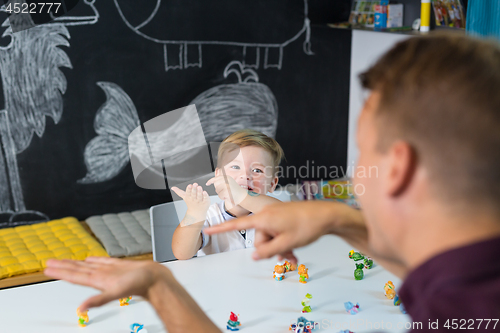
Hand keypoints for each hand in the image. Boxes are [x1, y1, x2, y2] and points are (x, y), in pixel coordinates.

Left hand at [44, 257, 170, 310]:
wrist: (157, 279)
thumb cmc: (141, 285)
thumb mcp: (117, 292)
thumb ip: (99, 300)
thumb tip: (81, 309)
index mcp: (99, 281)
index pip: (75, 276)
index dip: (61, 272)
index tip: (48, 268)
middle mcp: (102, 276)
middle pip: (78, 271)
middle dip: (63, 267)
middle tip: (48, 262)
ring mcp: (110, 271)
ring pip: (88, 266)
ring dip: (75, 263)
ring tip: (63, 260)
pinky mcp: (119, 266)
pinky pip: (103, 261)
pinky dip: (94, 259)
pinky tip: (89, 258)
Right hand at [171, 183, 209, 220]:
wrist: (196, 213)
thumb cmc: (191, 203)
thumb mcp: (185, 197)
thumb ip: (179, 192)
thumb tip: (172, 187)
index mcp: (189, 197)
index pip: (188, 192)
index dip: (189, 189)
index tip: (189, 185)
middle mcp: (194, 199)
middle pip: (194, 194)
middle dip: (194, 189)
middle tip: (195, 184)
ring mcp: (200, 201)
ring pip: (199, 196)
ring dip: (199, 191)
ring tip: (200, 187)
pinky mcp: (205, 202)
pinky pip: (205, 198)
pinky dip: (205, 195)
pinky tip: (205, 192)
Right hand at [204, 201, 363, 262]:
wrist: (326, 215)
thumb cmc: (307, 226)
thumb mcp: (286, 243)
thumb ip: (268, 250)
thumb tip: (254, 256)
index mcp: (264, 218)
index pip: (237, 224)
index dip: (221, 228)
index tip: (206, 229)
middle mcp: (266, 214)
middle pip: (258, 238)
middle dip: (270, 249)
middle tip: (287, 257)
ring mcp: (275, 216)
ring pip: (269, 238)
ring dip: (279, 249)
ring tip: (293, 256)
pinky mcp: (282, 218)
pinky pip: (276, 233)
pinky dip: (283, 243)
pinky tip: (294, 252)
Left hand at [206, 174, 246, 206]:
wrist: (242, 197)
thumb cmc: (236, 191)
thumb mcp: (229, 183)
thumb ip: (222, 181)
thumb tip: (213, 182)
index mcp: (227, 177)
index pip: (216, 178)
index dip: (210, 181)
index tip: (207, 183)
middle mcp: (227, 180)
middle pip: (216, 185)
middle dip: (218, 189)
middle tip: (224, 191)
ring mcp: (227, 185)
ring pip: (217, 190)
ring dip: (221, 194)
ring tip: (227, 194)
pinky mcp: (226, 191)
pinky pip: (220, 195)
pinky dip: (222, 197)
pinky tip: (227, 197)